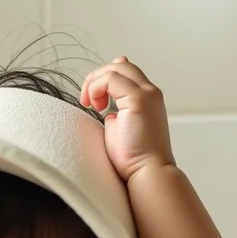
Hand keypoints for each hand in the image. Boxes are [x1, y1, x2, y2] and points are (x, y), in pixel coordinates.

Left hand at [80, 57, 174, 181]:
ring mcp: (146, 94)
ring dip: (95, 82)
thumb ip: (115, 115)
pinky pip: (111, 79)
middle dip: (98, 78)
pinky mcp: (138, 100)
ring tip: (89, 104)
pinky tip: (94, 106)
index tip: (93, 103)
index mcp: (147, 99)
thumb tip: (107, 112)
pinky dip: (96, 87)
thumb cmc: (133, 159)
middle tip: (87, 101)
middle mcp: (149, 92)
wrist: (148, 172)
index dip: (105, 80)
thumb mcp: (119, 130)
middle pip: (121, 66)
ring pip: (116, 68)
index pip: (126, 73)